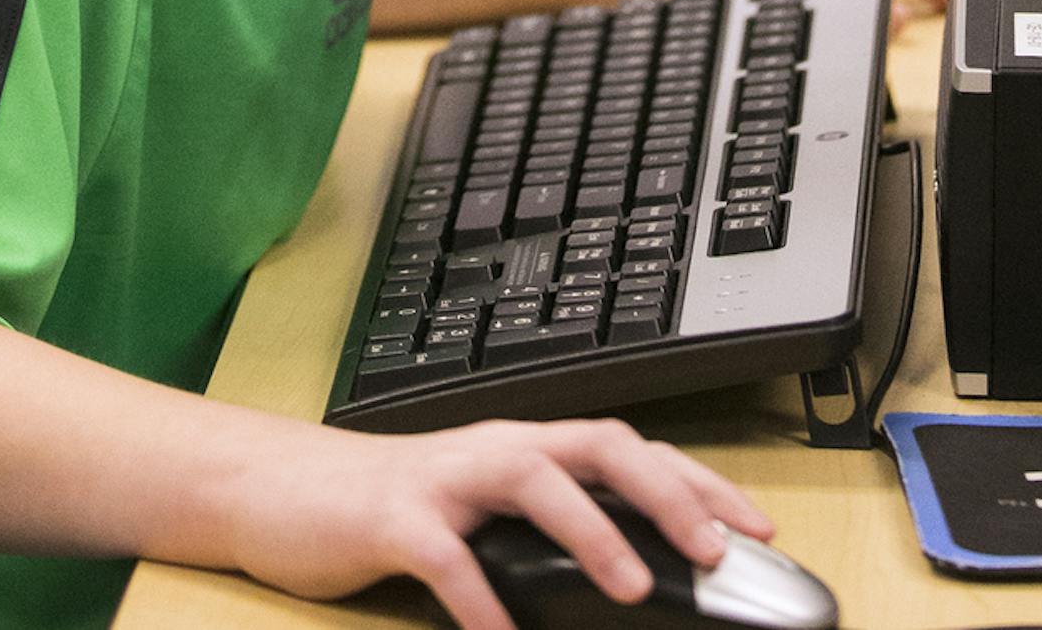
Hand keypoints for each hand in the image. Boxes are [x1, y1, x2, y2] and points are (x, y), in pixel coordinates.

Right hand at [219, 413, 771, 629]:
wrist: (284, 490)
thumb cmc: (396, 509)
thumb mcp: (484, 515)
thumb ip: (548, 532)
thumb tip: (637, 571)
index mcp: (526, 448)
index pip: (631, 447)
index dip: (698, 481)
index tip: (756, 527)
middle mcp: (496, 449)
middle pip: (597, 443)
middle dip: (665, 491)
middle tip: (715, 550)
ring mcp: (445, 478)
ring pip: (531, 476)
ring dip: (590, 529)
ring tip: (632, 585)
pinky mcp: (394, 516)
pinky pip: (446, 555)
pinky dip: (480, 598)